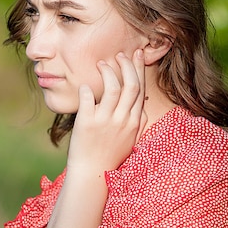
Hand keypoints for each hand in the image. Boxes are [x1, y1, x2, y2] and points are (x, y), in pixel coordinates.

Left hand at [67, 49, 146, 174]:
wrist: (92, 173)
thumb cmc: (109, 156)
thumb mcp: (131, 139)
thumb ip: (138, 122)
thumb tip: (142, 106)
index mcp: (134, 122)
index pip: (140, 89)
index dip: (138, 69)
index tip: (136, 55)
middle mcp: (122, 119)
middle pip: (130, 85)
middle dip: (127, 65)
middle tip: (119, 54)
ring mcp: (105, 121)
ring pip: (111, 88)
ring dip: (107, 72)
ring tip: (101, 63)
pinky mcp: (87, 123)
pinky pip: (88, 98)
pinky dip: (87, 88)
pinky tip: (84, 84)